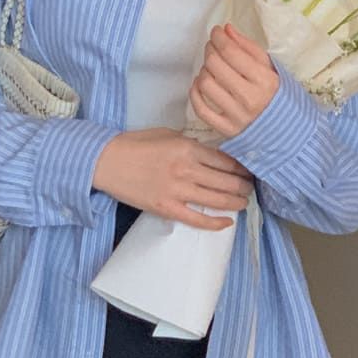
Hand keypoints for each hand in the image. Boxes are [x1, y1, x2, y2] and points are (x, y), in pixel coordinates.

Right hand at [92, 128, 254, 230]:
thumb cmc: (134, 144)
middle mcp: (186, 169)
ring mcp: (177, 191)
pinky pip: (197, 219)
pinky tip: (228, 222)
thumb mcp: (166, 134)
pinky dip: (216, 223)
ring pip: (217, 200)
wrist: (106, 162)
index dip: (242, 167)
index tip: (249, 171)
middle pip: (227, 181)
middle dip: (244, 185)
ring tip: (245, 202)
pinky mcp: (167, 208)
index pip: (225, 160)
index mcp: (187, 148)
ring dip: (236, 202)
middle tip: (251, 187)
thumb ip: (190, 144)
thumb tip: (210, 153)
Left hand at [188, 23, 278, 138]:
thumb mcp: (270, 67)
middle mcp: (249, 98)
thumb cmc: (276, 94)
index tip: (216, 32)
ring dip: (204, 70)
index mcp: (263, 79)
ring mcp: (236, 115)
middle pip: (215, 65)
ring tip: (211, 68)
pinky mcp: (225, 129)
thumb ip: (248, 47)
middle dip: (210, 50)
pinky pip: (200, 108)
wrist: (285, 129)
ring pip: (205, 84)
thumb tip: (226, 30)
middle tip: (212, 47)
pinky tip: (201, 84)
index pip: (231, 52)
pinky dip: (195, 92)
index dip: (218, 37)